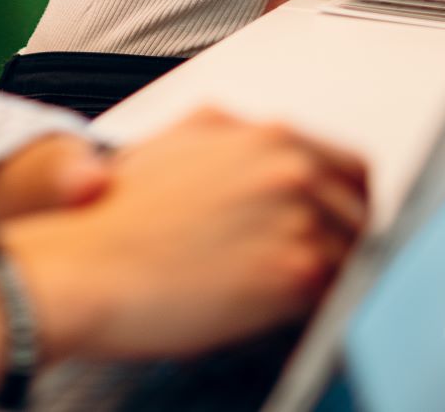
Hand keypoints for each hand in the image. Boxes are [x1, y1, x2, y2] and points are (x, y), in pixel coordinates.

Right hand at [0, 110, 369, 362]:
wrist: (84, 267)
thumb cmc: (112, 215)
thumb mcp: (176, 141)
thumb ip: (235, 139)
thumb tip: (269, 155)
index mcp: (264, 133)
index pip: (348, 165)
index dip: (348, 199)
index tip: (341, 221)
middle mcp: (289, 165)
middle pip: (360, 207)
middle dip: (348, 235)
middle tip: (321, 263)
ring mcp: (297, 216)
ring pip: (351, 253)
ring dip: (329, 274)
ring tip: (286, 292)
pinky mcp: (294, 272)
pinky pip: (333, 295)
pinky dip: (314, 306)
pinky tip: (276, 311)